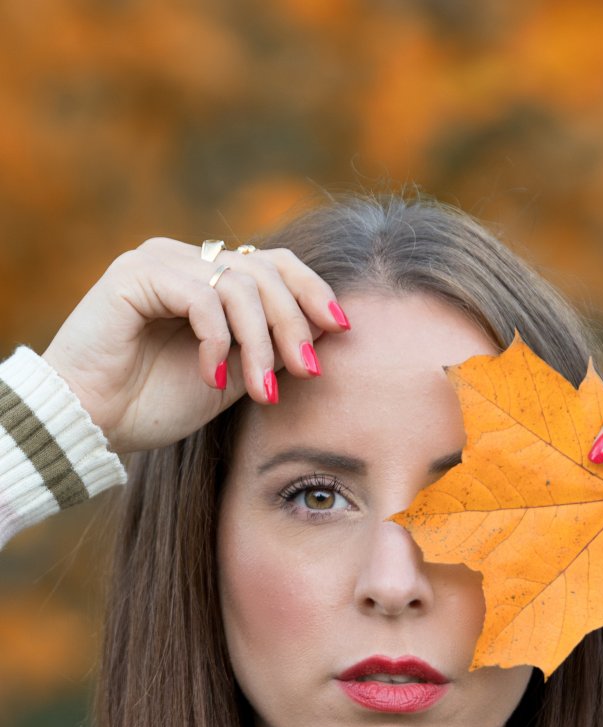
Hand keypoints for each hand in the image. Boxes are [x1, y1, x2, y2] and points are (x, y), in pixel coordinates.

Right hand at [41, 238, 349, 453]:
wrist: (92, 423)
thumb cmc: (155, 404)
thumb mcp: (233, 375)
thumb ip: (270, 347)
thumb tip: (330, 329)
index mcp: (209, 276)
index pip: (275, 264)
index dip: (313, 291)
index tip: (342, 330)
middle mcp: (185, 258)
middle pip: (267, 271)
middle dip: (295, 324)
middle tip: (308, 372)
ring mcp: (160, 261)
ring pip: (240, 285)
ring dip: (260, 343)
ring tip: (261, 390)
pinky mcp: (136, 274)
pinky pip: (202, 297)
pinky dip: (218, 341)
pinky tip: (212, 378)